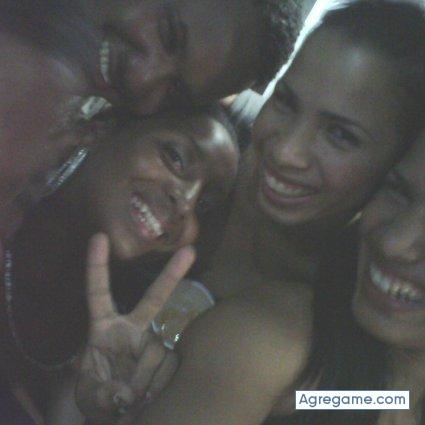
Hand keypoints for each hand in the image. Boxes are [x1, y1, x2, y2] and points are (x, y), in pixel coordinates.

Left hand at [75, 234, 194, 423]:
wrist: (122, 413)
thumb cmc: (100, 397)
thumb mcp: (89, 394)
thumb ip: (101, 390)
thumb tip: (124, 390)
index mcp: (105, 328)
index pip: (99, 293)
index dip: (98, 266)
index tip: (99, 237)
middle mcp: (133, 328)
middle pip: (154, 297)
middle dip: (172, 274)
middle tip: (189, 251)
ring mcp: (154, 342)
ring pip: (155, 352)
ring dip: (141, 381)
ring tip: (131, 398)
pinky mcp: (170, 359)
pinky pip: (168, 369)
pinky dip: (156, 388)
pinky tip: (148, 397)